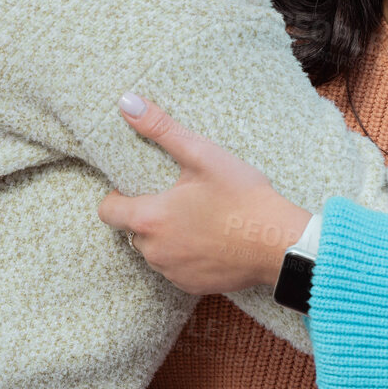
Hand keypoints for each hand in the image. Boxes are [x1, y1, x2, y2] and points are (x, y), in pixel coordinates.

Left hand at [99, 94, 311, 294]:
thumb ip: (161, 129)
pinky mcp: (192, 285)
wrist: (279, 242)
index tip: (137, 187)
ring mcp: (173, 272)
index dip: (117, 197)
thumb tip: (127, 102)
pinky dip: (185, 255)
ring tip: (195, 217)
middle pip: (132, 231)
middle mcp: (155, 251)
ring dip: (165, 237)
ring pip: (154, 251)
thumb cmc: (242, 197)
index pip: (108, 212)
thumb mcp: (202, 155)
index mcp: (150, 218)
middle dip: (146, 215)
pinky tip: (209, 239)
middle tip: (177, 198)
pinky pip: (175, 268)